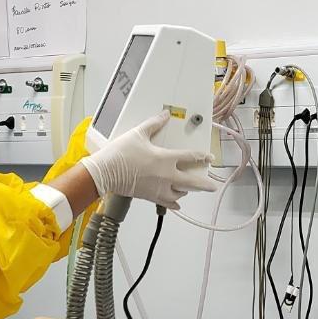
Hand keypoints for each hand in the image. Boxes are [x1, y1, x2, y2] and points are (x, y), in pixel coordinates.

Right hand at [80, 112, 215, 208]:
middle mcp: (166, 176)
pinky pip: (167, 203)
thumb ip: (154, 124)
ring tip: (190, 188)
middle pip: (193, 182)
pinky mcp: (151, 196)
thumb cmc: (120, 154)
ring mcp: (159, 188)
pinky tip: (177, 203)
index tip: (209, 158)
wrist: (105, 172)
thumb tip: (164, 115)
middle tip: (213, 186)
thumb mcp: (138, 134)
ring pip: (181, 193)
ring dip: (187, 190)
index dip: (202, 157)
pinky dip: (174, 203)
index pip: (190, 157)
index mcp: (165, 159)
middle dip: (205, 184)